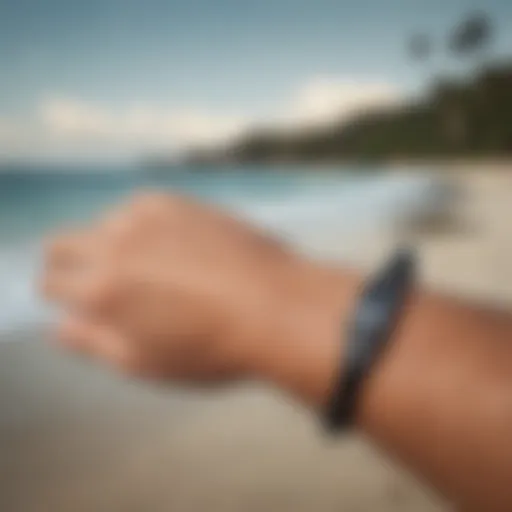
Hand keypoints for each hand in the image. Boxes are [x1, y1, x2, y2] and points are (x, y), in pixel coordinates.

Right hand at [43, 193, 353, 400]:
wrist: (279, 309)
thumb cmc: (213, 348)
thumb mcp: (145, 363)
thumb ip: (91, 344)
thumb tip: (58, 326)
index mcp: (102, 290)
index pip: (50, 282)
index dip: (60, 295)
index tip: (77, 302)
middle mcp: (117, 245)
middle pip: (61, 244)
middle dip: (69, 264)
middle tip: (101, 285)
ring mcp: (149, 216)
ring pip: (105, 225)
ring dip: (114, 245)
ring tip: (153, 271)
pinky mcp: (180, 201)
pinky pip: (141, 208)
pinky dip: (144, 226)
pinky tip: (173, 248)